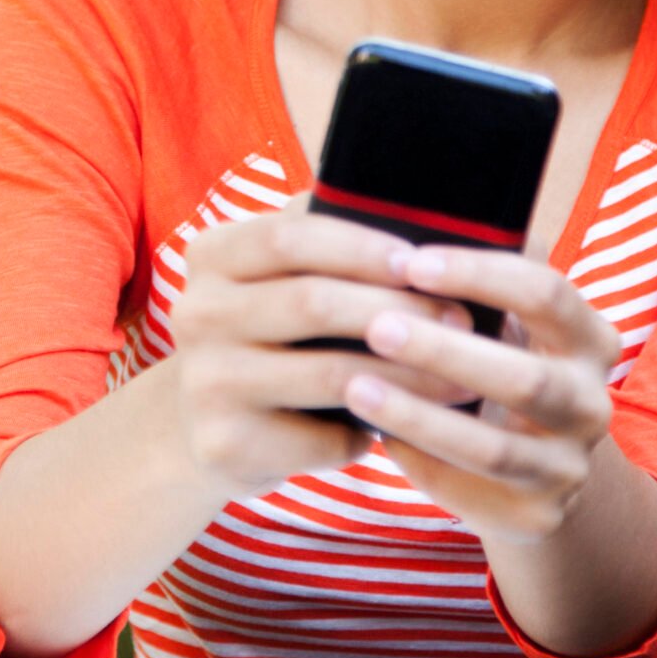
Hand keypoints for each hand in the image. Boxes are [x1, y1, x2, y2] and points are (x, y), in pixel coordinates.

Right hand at [166, 211, 476, 494]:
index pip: (289, 236)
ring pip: (330, 374)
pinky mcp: (225, 444)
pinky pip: (325, 437)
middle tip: (461, 321)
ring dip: (409, 377)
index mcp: (211, 256)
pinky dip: (372, 430)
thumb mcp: (274, 281)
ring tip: (461, 379)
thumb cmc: (268, 338)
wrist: (201, 428)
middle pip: (313, 302)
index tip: (421, 261)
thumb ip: (321, 245)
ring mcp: (206, 382)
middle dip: (400, 311)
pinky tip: (403, 427)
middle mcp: (195, 313)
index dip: (361, 247)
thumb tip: (421, 213)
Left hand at [340, 246, 620, 541]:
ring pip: (491, 447)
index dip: (478, 274)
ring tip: (353, 386)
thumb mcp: (505, 320)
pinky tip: (368, 433)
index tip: (409, 261)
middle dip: (444, 350)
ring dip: (417, 414)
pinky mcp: (536, 517)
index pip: (545, 291)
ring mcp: (570, 467)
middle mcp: (593, 403)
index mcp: (590, 337)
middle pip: (524, 378)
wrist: (539, 467)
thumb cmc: (499, 361)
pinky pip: (466, 490)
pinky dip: (416, 459)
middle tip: (375, 325)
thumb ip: (472, 280)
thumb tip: (391, 210)